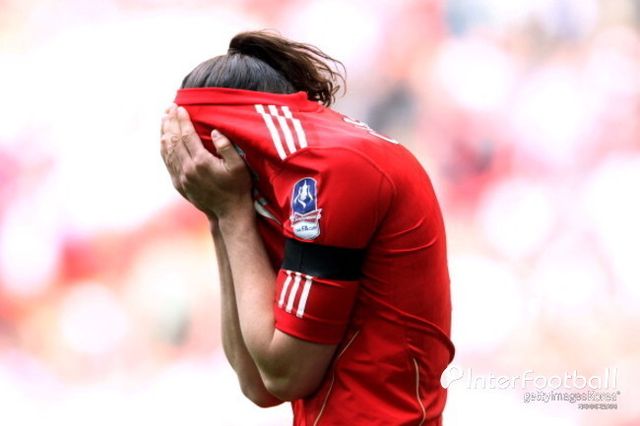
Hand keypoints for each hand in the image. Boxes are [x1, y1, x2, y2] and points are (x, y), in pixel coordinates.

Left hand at [160, 104, 252, 218]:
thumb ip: (227, 147)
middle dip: (171, 122)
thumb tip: (215, 131)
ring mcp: (181, 177)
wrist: (229, 212)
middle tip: (169, 107)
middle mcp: (188, 169)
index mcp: (202, 162)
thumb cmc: (238, 187)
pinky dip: (164, 148)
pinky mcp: (179, 184)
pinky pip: (167, 162)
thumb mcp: (239, 166)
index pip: (187, 135)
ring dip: (164, 132)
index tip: (180, 107)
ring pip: (167, 151)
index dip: (182, 120)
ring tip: (164, 118)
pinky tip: (164, 139)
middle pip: (174, 140)